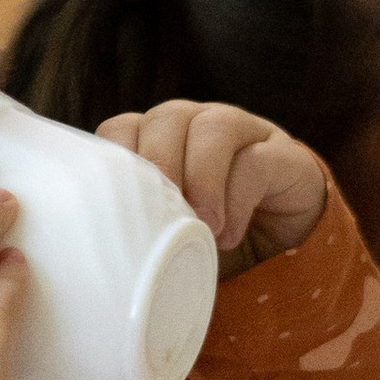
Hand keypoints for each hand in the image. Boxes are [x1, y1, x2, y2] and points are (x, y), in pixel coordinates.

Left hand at [98, 99, 328, 276]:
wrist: (282, 249)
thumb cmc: (210, 243)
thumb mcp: (166, 239)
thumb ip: (137, 232)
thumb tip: (97, 261)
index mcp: (157, 141)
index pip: (122, 128)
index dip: (115, 161)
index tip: (117, 210)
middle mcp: (196, 126)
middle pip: (166, 118)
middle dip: (159, 167)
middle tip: (162, 219)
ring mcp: (242, 133)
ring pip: (213, 126)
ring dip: (202, 179)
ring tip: (204, 228)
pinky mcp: (282, 154)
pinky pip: (257, 160)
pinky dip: (238, 199)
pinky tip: (230, 235)